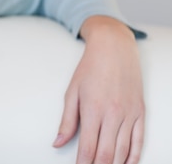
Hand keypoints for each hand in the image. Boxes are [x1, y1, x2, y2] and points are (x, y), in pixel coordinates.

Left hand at [53, 16, 144, 163]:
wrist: (113, 48)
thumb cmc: (90, 68)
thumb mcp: (71, 92)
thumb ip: (66, 121)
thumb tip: (57, 142)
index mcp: (93, 110)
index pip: (88, 147)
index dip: (82, 163)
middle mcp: (114, 114)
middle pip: (107, 154)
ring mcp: (130, 114)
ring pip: (123, 151)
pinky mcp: (141, 112)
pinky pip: (139, 140)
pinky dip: (133, 156)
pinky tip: (126, 163)